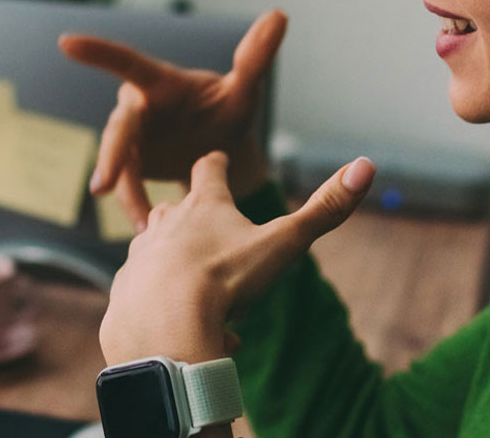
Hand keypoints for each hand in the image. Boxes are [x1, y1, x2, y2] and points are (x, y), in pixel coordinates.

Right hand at [62, 9, 285, 232]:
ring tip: (145, 222)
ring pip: (117, 163)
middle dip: (111, 155)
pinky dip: (136, 206)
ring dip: (126, 192)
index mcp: (160, 82)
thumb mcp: (244, 89)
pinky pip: (126, 186)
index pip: (128, 63)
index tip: (66, 43)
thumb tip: (280, 15)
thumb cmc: (228, 110)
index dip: (98, 52)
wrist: (223, 152)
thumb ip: (255, 58)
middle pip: (119, 128)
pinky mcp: (130, 165)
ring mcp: (131, 138)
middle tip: (103, 184)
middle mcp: (138, 107)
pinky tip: (149, 229)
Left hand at [99, 151, 374, 363]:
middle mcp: (165, 223)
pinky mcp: (123, 291)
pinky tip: (186, 329)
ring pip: (158, 255)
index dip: (215, 164)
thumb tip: (367, 165)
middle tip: (212, 238)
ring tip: (202, 295)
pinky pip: (147, 297)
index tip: (217, 159)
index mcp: (203, 206)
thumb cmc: (224, 279)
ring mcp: (140, 256)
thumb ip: (325, 209)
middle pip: (174, 210)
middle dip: (190, 219)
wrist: (162, 325)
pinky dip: (166, 309)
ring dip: (178, 269)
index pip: (207, 170)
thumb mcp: (283, 243)